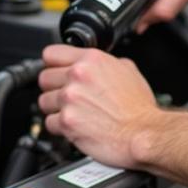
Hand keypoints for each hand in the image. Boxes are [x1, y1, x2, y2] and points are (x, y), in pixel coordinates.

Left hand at [37, 44, 162, 168]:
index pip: (51, 53)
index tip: (56, 71)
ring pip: (43, 101)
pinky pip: (49, 123)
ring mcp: (69, 99)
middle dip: (53, 88)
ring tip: (72, 113)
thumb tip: (99, 65)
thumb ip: (108, 64)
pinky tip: (74, 126)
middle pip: (44, 78)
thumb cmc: (139, 108)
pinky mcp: (66, 122)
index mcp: (91, 60)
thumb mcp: (129, 71)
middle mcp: (77, 76)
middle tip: (66, 96)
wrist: (144, 134)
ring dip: (55, 109)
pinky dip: (59, 127)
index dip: (54, 64)